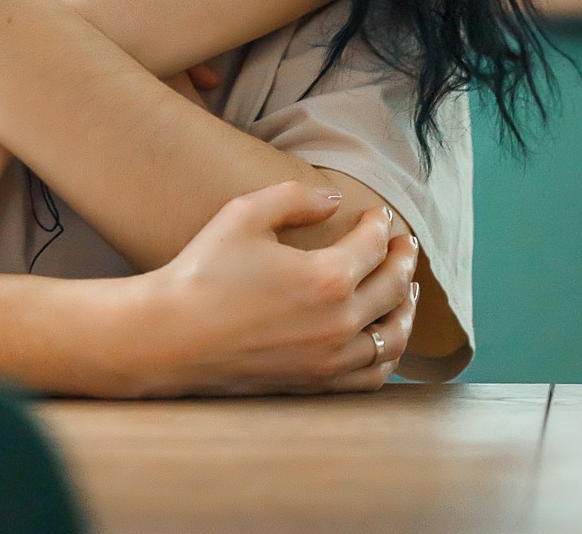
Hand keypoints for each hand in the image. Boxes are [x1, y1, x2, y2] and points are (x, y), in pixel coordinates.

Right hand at [132, 182, 418, 397]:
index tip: (380, 214)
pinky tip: (385, 340)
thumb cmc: (204, 271)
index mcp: (327, 278)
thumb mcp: (244, 213)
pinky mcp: (316, 385)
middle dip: (405, 261)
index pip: (374, 246)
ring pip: (392, 337)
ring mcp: (330, 361)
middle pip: (394, 289)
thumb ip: (295, 196)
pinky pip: (372, 375)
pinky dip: (389, 355)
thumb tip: (334, 198)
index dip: (381, 226)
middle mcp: (339, 323)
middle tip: (408, 245)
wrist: (172, 336)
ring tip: (409, 292)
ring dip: (407, 309)